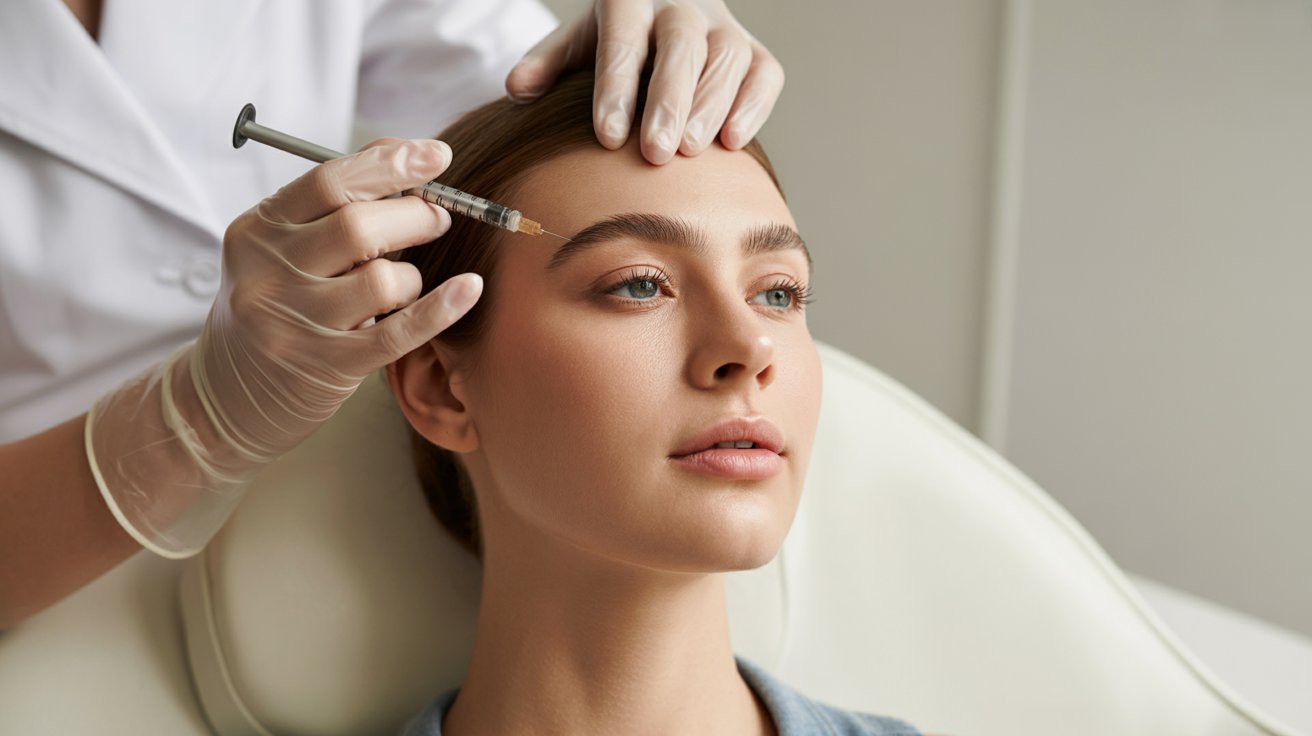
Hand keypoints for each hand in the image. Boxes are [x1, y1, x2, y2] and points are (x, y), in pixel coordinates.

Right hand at [87, 139, 481, 555]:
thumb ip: (335, 199)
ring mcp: (295, 323)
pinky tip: (469, 288)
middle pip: (360, 227)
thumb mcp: (281, 249)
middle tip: (438, 217)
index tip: (437, 155)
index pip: (329, 182)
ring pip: (383, 280)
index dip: (391, 165)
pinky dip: (441, 308)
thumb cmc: (273, 308)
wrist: (224, 398)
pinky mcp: (326, 367)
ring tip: (408, 278)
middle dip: (415, 215)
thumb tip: (405, 150)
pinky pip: (398, 332)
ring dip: (413, 273)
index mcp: (257, 231)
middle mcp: (269, 274)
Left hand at [505, 0, 784, 164]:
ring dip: (710, 106)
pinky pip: (764, 73)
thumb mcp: (578, 45)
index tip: (607, 137)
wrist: (663, 16)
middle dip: (668, 100)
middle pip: (681, 45)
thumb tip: (517, 89)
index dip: (616, 87)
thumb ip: (550, 64)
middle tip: (655, 152)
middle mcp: (682, 6)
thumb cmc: (615, 43)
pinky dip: (753, 106)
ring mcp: (723, 27)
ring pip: (727, 57)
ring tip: (690, 152)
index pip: (624, 38)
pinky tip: (734, 142)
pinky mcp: (755, 54)